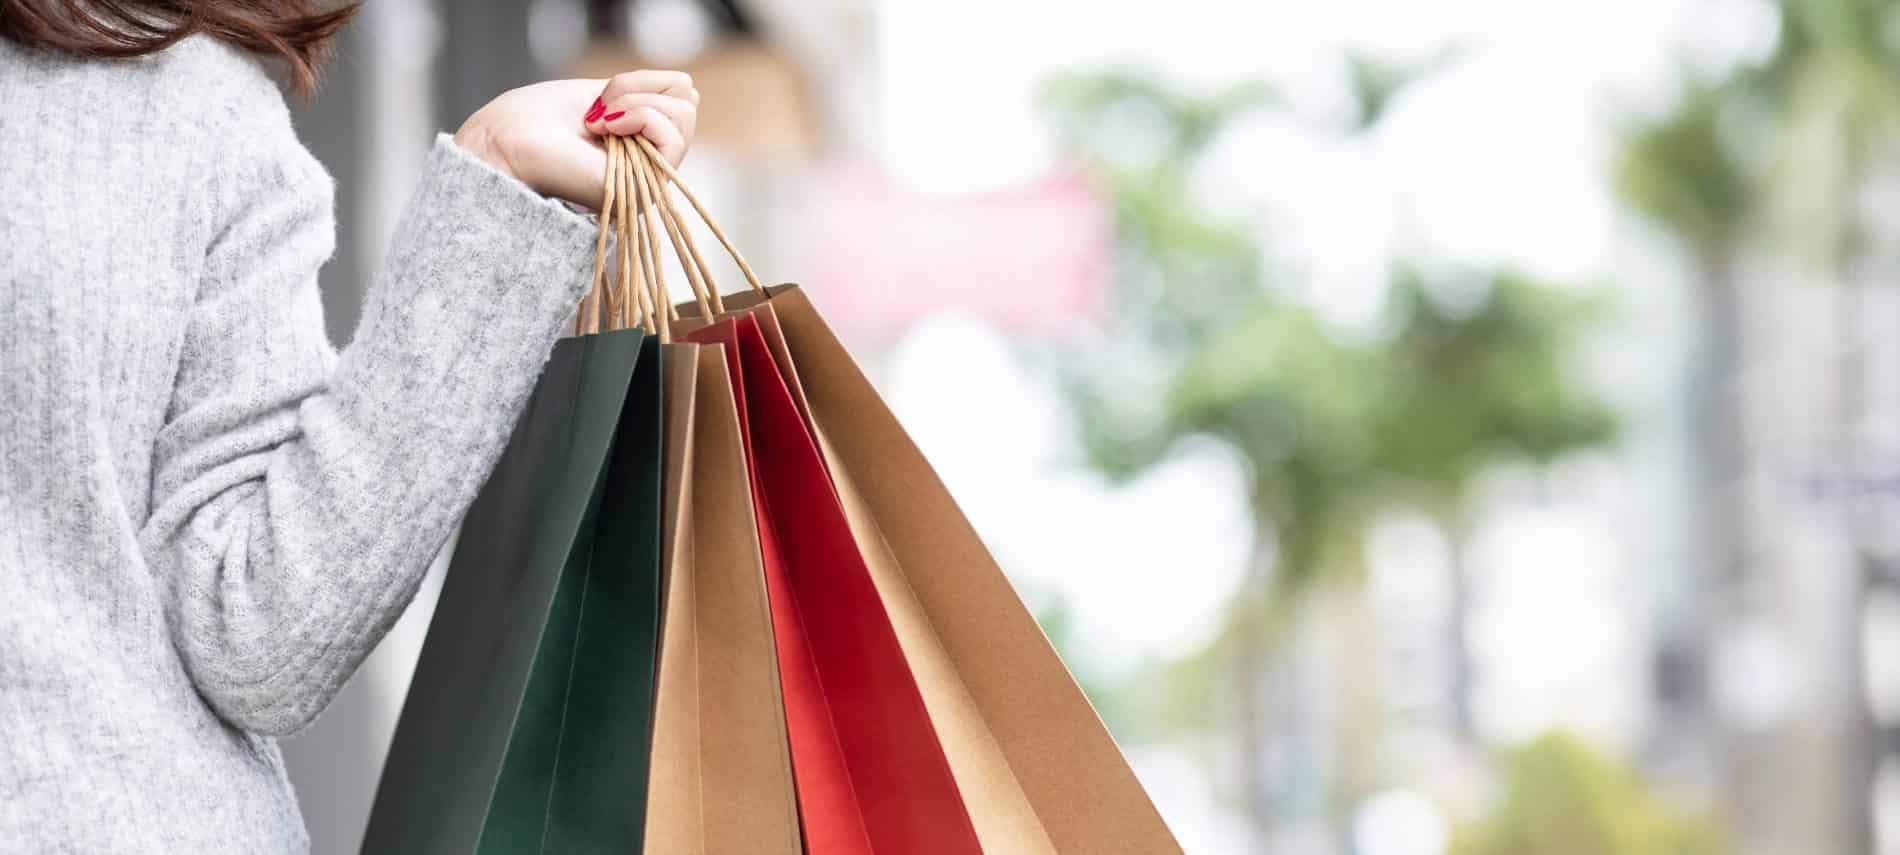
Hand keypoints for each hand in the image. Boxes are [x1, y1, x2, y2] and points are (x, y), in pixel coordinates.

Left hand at [452, 70, 698, 209]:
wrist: (508, 142)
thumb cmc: (538, 119)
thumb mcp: (604, 93)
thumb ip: (646, 94)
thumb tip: (689, 89)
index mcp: (638, 142)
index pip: (680, 98)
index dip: (644, 83)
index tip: (600, 98)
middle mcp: (648, 165)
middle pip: (688, 106)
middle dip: (641, 89)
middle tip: (600, 108)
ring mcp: (649, 180)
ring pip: (685, 117)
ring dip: (636, 103)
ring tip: (599, 120)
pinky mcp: (645, 191)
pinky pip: (671, 136)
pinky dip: (638, 116)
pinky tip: (604, 128)